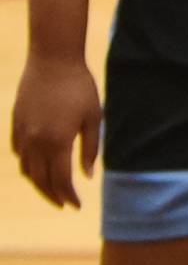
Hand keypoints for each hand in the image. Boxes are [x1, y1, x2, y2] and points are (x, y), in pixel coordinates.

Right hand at [11, 54, 101, 208]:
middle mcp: (36, 143)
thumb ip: (90, 148)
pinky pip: (18, 153)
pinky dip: (26, 165)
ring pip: (27, 170)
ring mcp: (23, 133)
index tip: (77, 205)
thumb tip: (87, 176)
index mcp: (58, 142)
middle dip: (53, 196)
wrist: (53, 58)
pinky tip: (35, 166)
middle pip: (41, 180)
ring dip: (38, 183)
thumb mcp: (93, 116)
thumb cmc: (79, 85)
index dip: (69, 196)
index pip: (61, 181)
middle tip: (63, 203)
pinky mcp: (16, 123)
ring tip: (50, 189)